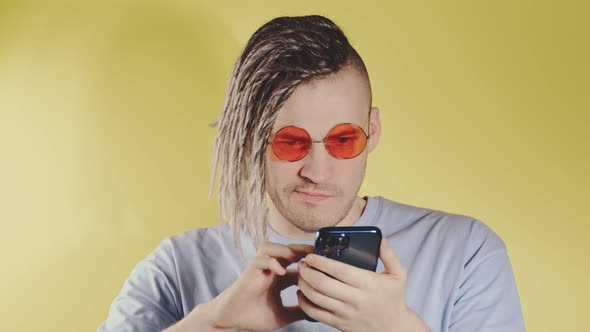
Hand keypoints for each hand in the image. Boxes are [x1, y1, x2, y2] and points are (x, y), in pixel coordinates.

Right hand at [202, 242, 312, 331]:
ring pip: (272, 247)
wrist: (231, 321)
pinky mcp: (248, 273)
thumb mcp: (282, 315)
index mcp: (279, 278)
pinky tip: (281, 272)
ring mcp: (259, 269)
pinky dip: (271, 263)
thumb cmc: (253, 317)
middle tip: (317, 253)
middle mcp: (270, 270)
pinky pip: (259, 260)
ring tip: (298, 259)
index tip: (325, 263)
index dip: (310, 262)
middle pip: (287, 250)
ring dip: (285, 250)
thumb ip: (298, 311)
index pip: (297, 264)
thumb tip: (318, 313)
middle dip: (302, 250)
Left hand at [297, 239, 428, 331]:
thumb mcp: (398, 274)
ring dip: (304, 285)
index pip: (340, 271)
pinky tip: (302, 293)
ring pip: (317, 298)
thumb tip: (380, 238)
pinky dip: (304, 303)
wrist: (394, 328)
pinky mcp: (340, 324)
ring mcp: (346, 313)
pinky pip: (316, 314)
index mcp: (368, 284)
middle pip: (324, 284)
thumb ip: (389, 254)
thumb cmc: (394, 298)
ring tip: (301, 275)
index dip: (322, 262)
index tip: (311, 256)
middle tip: (302, 264)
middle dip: (308, 272)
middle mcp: (356, 299)